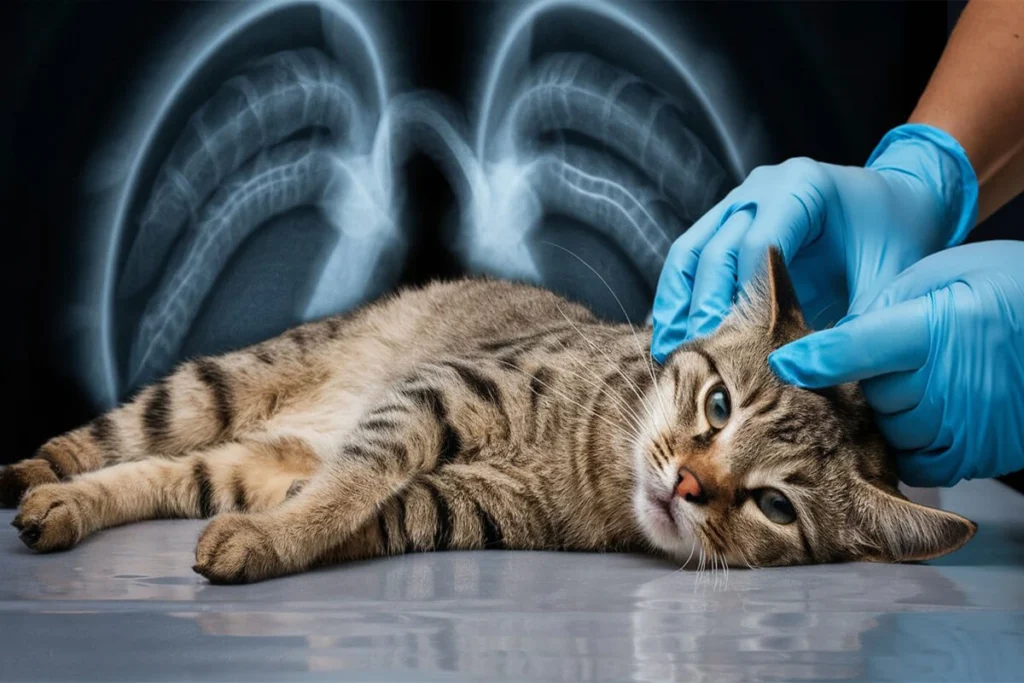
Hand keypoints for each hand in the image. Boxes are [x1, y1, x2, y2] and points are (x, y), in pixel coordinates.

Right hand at [651, 124, 977, 362]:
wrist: (902, 204)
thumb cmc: (898, 238)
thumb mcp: (888, 281)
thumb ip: (854, 321)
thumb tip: (810, 373)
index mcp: (802, 187)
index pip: (757, 245)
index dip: (743, 297)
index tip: (733, 345)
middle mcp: (761, 188)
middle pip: (716, 250)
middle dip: (704, 307)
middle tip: (698, 357)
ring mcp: (738, 202)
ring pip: (690, 252)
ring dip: (678, 303)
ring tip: (670, 350)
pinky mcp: (725, 222)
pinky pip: (690, 258)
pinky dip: (679, 296)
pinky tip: (672, 333)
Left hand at [769, 241, 1023, 487]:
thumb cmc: (1005, 287)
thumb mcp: (939, 276)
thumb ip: (882, 308)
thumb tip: (832, 341)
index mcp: (931, 329)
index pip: (852, 349)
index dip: (812, 358)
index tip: (780, 364)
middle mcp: (945, 383)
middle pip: (865, 397)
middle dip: (860, 384)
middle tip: (884, 364)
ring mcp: (963, 425)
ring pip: (886, 432)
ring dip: (885, 416)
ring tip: (915, 385)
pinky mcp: (978, 453)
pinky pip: (916, 462)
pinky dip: (909, 444)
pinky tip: (924, 416)